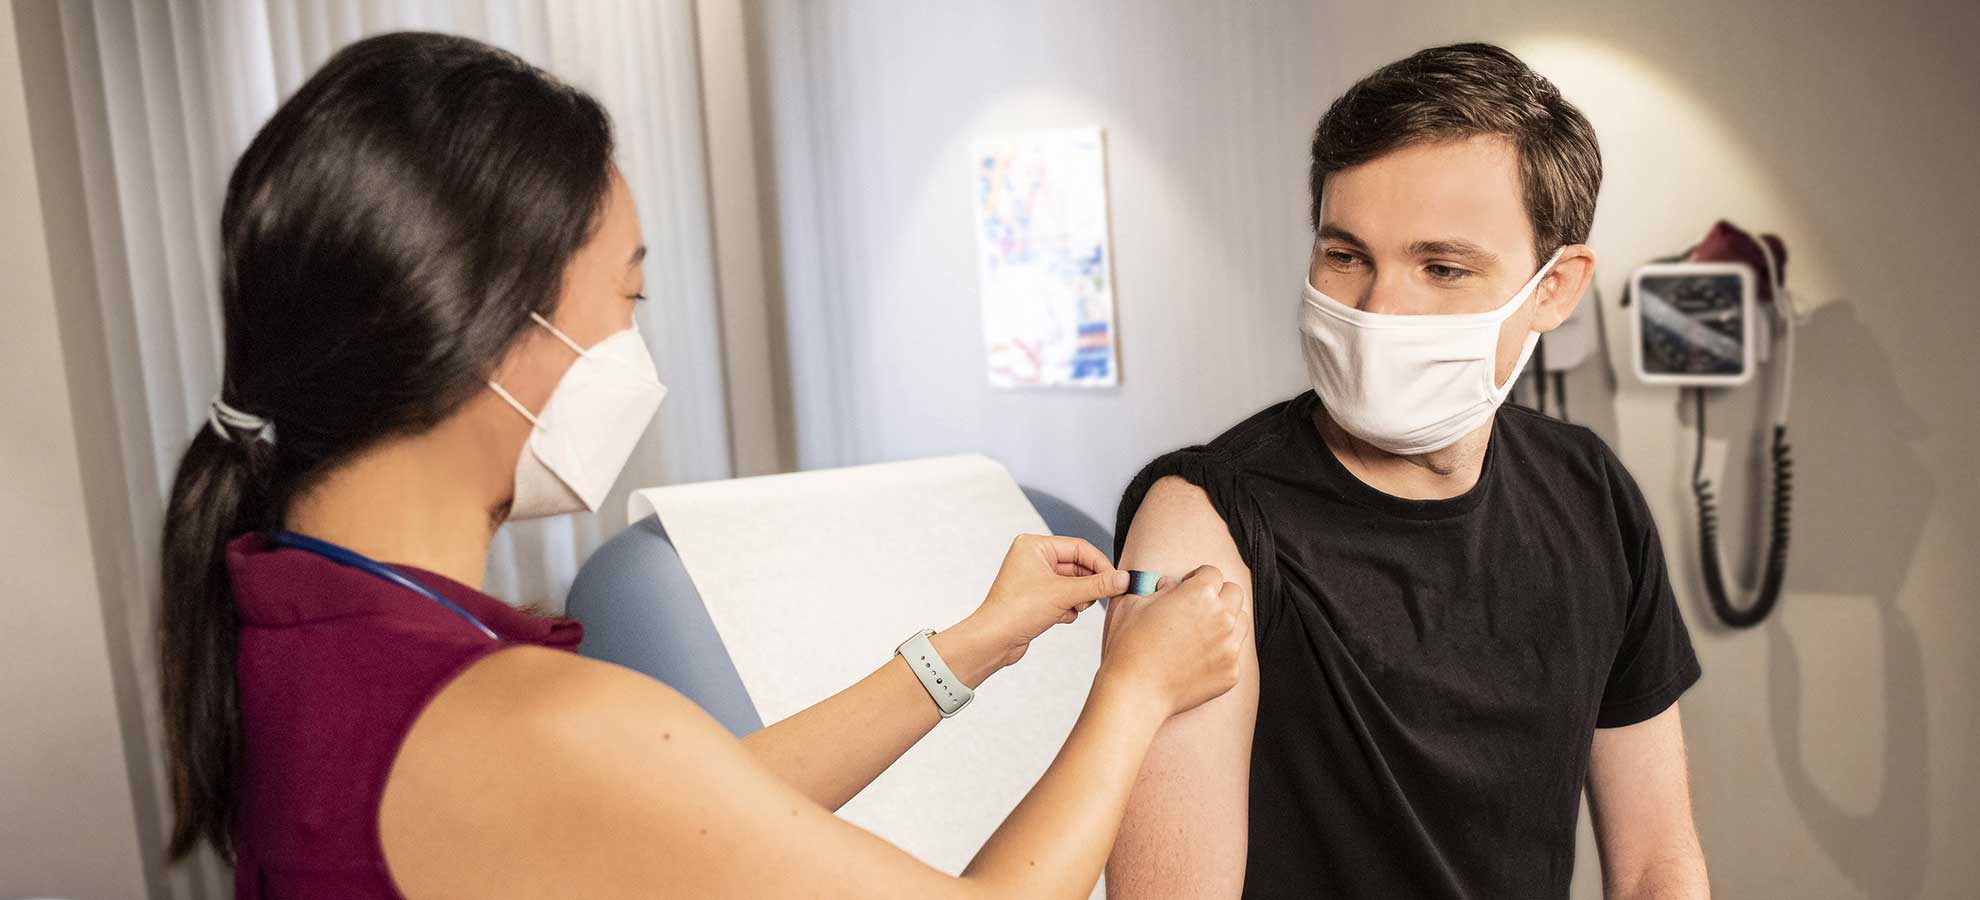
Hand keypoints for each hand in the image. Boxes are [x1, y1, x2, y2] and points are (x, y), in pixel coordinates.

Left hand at [939, 535, 1127, 688]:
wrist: (993, 641)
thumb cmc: (1016, 611)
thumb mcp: (1064, 594)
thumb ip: (1097, 585)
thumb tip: (1124, 579)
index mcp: (1034, 545)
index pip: (1079, 547)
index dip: (1100, 564)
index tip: (1117, 580)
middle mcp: (1032, 558)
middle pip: (1077, 566)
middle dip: (1088, 585)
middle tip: (1098, 598)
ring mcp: (1034, 579)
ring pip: (1072, 584)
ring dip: (1078, 598)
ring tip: (1072, 608)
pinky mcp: (1035, 598)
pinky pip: (1063, 597)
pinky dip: (1067, 608)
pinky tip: (1060, 617)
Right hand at [1096, 565, 1247, 717]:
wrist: (1135, 692)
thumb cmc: (1130, 646)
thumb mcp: (1135, 603)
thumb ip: (1159, 588)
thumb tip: (1171, 586)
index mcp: (1200, 593)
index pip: (1213, 572)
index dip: (1198, 578)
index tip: (1188, 588)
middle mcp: (1222, 617)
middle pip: (1234, 593)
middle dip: (1218, 595)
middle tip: (1198, 608)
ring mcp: (1230, 646)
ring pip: (1241, 621)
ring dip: (1226, 620)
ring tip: (1202, 632)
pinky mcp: (1231, 672)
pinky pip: (1234, 654)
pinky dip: (1220, 653)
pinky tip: (1197, 659)